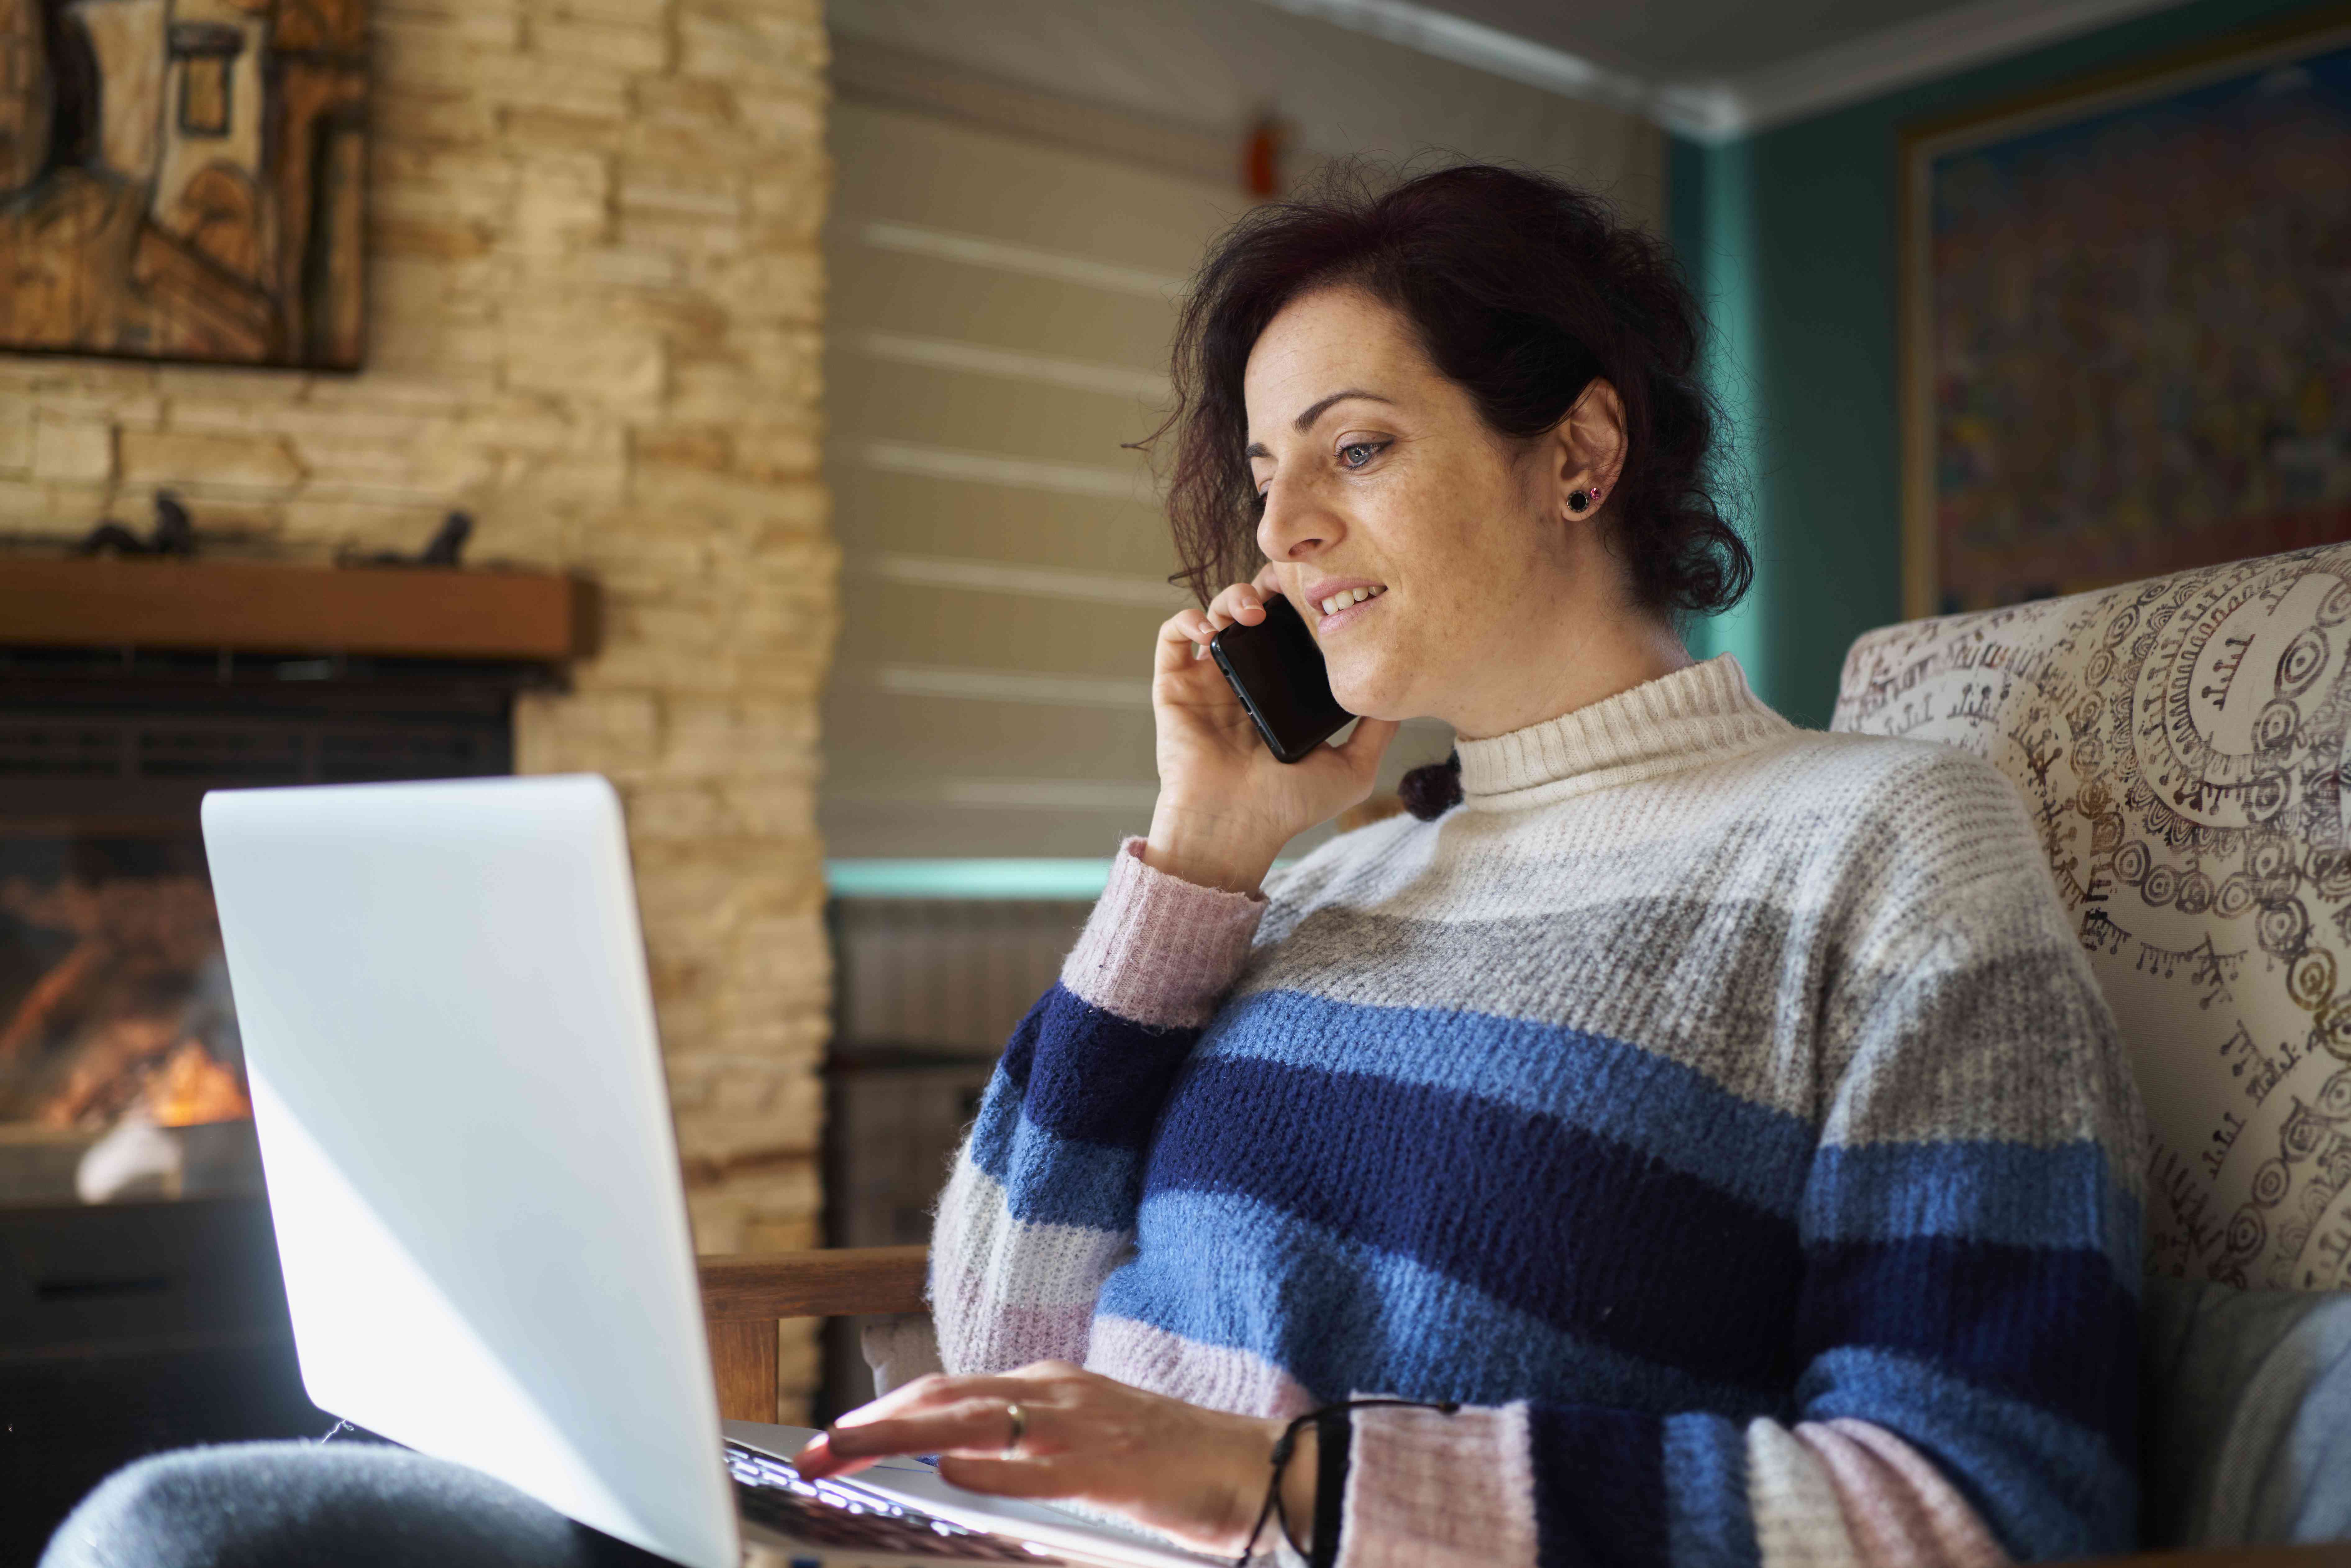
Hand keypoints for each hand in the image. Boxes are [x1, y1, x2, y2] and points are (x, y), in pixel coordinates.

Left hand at [793, 1361, 1314, 1555]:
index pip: (945, 1391)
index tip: (828, 1440)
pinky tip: (952, 1471)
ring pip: (976, 1417)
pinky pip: (1038, 1465)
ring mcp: (1082, 1422)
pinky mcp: (1112, 1463)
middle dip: (872, 1421)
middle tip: (814, 1450)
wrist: (1255, 1465)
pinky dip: (991, 1465)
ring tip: (849, 1449)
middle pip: (944, 1395)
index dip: (882, 1413)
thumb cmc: (1167, 1465)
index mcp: (1047, 1387)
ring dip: (904, 1433)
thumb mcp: (1081, 1448)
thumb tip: (955, 1466)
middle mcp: (1055, 1392)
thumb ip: (1022, 1450)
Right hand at [1151, 564, 1400, 894]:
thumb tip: (1400, 698)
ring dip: (1231, 598)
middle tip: (1283, 588)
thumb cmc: (1288, 807)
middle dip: (1265, 589)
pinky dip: (1187, 619)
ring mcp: (1207, 683)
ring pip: (1213, 614)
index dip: (1298, 606)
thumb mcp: (1351, 769)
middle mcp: (1243, 683)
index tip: (1317, 593)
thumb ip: (1375, 732)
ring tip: (1254, 611)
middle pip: (1251, 614)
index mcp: (1279, 694)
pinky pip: (1171, 637)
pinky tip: (1213, 628)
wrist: (1237, 827)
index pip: (1288, 633)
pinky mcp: (1175, 688)